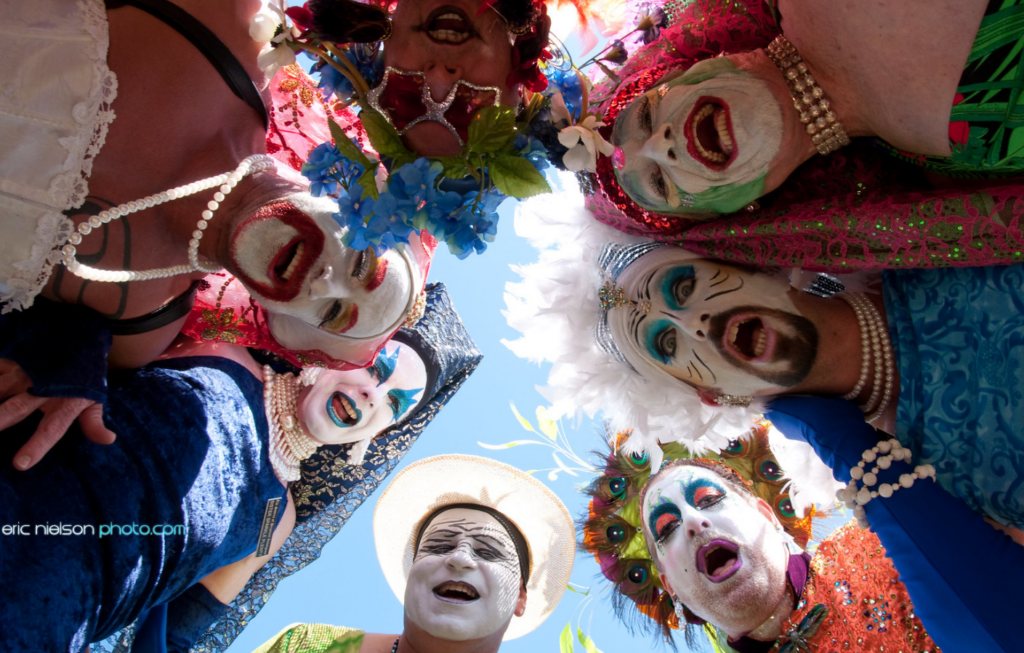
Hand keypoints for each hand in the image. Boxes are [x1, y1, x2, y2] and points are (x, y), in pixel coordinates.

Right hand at [0, 359, 115, 469]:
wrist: (77, 332)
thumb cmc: (83, 372)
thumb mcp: (93, 396)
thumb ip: (94, 422)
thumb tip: (108, 440)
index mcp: (61, 403)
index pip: (50, 430)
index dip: (36, 446)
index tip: (19, 464)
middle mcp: (39, 390)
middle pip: (13, 410)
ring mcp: (21, 374)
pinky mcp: (8, 360)